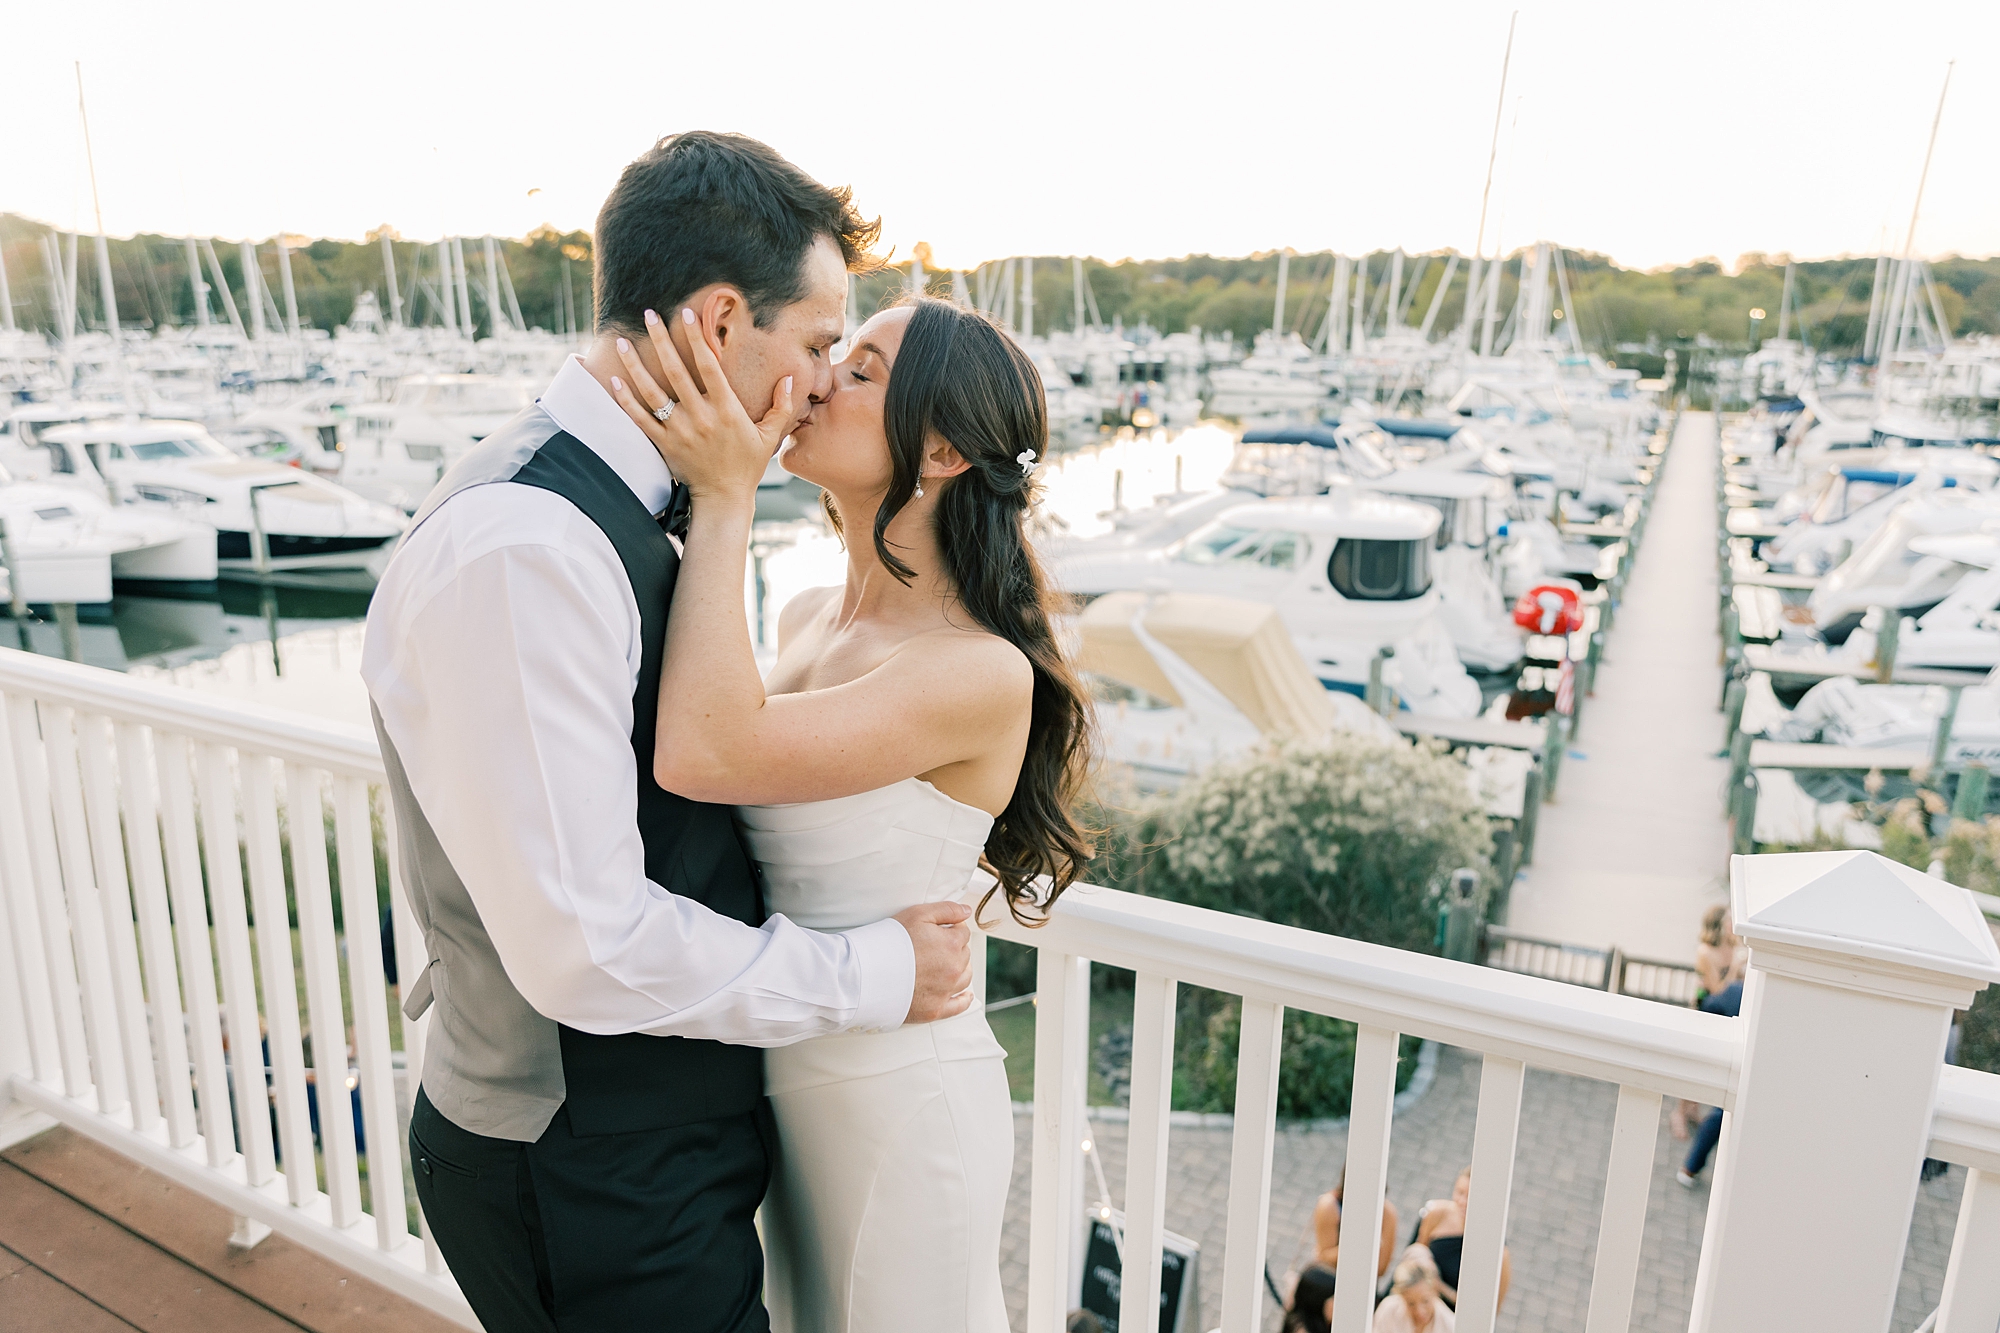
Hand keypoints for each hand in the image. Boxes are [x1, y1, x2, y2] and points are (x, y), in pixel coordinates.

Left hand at [607, 306, 793, 501]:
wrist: (724, 497)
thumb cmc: (748, 464)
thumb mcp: (770, 436)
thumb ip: (781, 406)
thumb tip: (789, 379)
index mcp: (727, 410)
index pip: (709, 366)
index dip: (697, 338)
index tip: (687, 314)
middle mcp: (701, 417)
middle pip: (676, 371)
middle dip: (661, 340)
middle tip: (649, 314)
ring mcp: (679, 431)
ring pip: (652, 393)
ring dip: (636, 366)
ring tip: (622, 343)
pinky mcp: (664, 444)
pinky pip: (640, 419)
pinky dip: (625, 400)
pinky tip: (614, 380)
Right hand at [894, 900, 974, 1024]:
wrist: (869, 973)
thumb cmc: (890, 941)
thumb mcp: (918, 914)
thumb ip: (947, 910)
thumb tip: (966, 911)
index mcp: (952, 945)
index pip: (963, 933)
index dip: (951, 928)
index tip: (938, 930)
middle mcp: (954, 969)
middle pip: (964, 954)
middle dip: (954, 948)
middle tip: (934, 946)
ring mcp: (945, 991)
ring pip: (964, 977)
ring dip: (960, 969)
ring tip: (946, 965)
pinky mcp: (935, 1009)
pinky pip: (958, 1006)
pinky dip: (963, 999)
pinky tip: (965, 995)